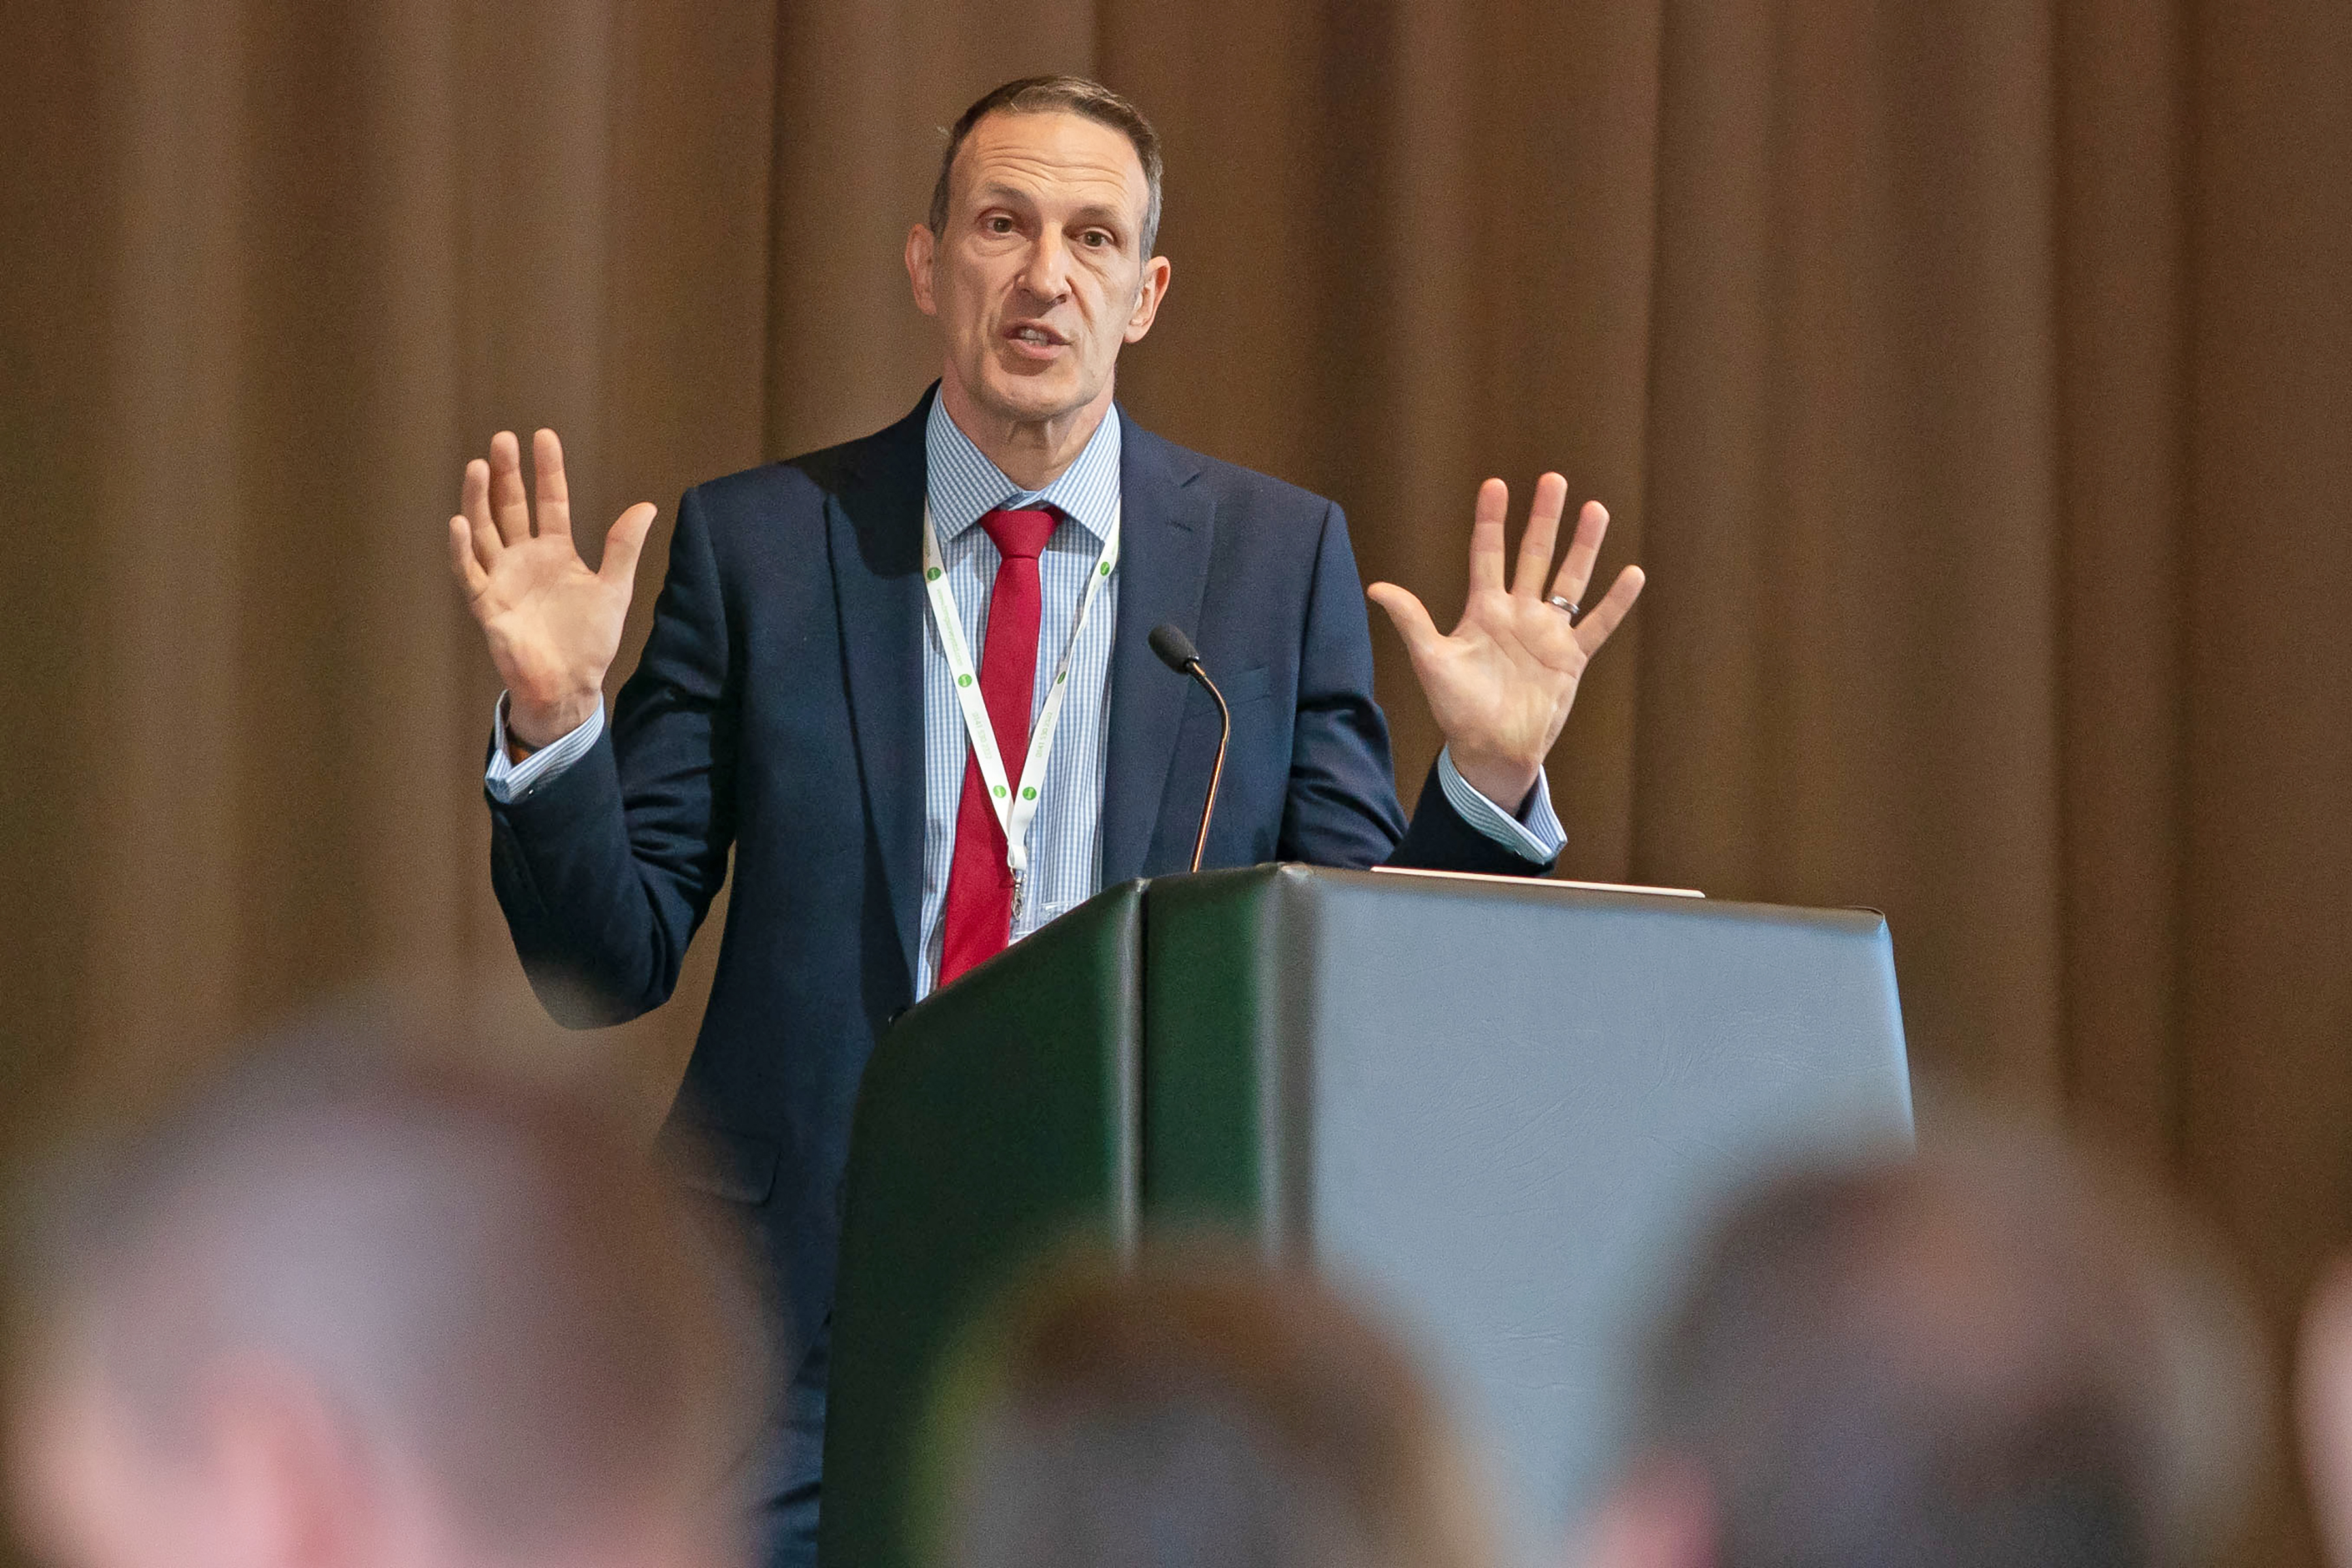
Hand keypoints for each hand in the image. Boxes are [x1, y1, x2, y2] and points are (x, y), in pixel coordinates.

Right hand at [446, 429, 656, 750]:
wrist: (570, 685)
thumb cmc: (590, 640)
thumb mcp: (614, 589)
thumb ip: (623, 548)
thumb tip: (647, 506)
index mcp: (557, 552)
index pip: (551, 502)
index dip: (548, 471)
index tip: (544, 436)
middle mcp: (525, 558)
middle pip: (511, 507)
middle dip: (507, 474)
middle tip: (502, 439)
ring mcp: (503, 578)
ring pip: (485, 531)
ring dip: (478, 499)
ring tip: (477, 466)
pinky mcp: (486, 603)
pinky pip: (468, 571)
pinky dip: (462, 548)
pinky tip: (460, 522)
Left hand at [1366, 473, 1643, 807]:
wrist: (1490, 750)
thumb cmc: (1457, 708)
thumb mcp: (1432, 662)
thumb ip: (1412, 621)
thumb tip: (1376, 588)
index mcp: (1484, 611)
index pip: (1488, 555)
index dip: (1491, 521)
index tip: (1496, 484)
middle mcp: (1518, 614)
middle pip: (1534, 556)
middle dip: (1544, 519)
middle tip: (1553, 479)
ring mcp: (1547, 634)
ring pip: (1570, 580)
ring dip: (1583, 547)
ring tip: (1595, 510)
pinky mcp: (1571, 658)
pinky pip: (1597, 624)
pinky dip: (1615, 602)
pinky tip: (1633, 574)